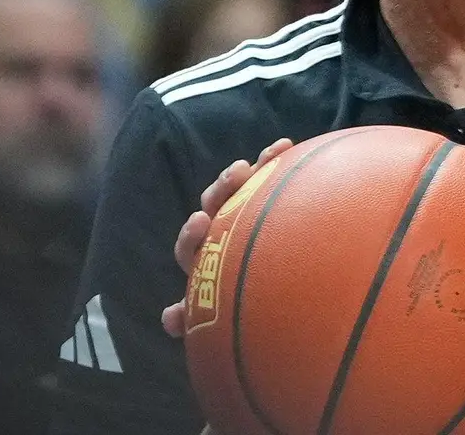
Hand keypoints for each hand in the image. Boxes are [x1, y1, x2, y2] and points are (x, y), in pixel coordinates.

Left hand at [161, 138, 294, 338]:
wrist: (294, 290)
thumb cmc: (254, 304)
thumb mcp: (226, 313)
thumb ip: (200, 313)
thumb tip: (170, 318)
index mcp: (208, 261)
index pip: (191, 247)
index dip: (191, 234)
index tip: (200, 220)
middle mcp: (221, 234)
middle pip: (212, 207)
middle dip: (220, 191)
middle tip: (237, 174)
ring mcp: (244, 213)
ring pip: (236, 190)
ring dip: (242, 174)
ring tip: (263, 158)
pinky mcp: (266, 197)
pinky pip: (267, 177)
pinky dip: (273, 160)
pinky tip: (285, 145)